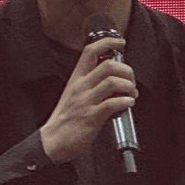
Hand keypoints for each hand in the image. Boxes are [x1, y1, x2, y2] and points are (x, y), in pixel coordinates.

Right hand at [39, 36, 136, 164]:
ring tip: (131, 93)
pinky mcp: (91, 117)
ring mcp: (86, 101)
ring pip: (112, 82)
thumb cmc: (65, 119)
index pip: (90, 51)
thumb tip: (114, 79)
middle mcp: (81, 87)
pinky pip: (112, 104)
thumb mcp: (74, 95)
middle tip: (131, 81)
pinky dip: (125, 101)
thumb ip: (91, 85)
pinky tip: (128, 103)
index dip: (108, 42)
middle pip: (108, 65)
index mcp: (76, 79)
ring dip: (128, 86)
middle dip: (126, 70)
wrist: (52, 141)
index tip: (120, 42)